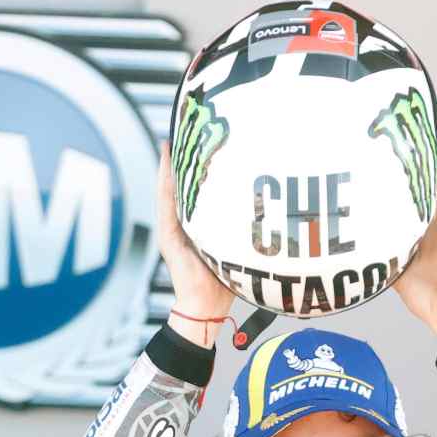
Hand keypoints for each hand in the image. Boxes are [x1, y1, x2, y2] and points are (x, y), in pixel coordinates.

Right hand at [157, 143, 234, 346]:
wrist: (205, 306)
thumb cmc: (224, 283)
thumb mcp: (237, 247)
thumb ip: (245, 228)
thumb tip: (272, 207)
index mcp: (198, 226)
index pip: (197, 191)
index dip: (199, 167)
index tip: (207, 141)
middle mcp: (182, 224)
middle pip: (182, 185)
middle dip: (184, 159)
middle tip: (189, 130)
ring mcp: (172, 228)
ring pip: (170, 188)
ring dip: (171, 162)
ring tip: (173, 138)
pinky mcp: (167, 234)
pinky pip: (166, 200)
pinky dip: (165, 178)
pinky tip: (166, 159)